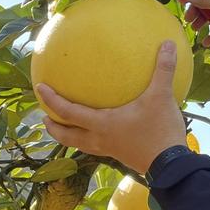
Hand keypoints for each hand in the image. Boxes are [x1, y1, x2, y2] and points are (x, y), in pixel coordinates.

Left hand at [36, 40, 187, 174]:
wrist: (170, 165)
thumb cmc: (160, 130)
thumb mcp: (162, 97)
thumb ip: (163, 70)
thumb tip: (168, 44)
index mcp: (102, 124)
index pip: (68, 112)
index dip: (52, 100)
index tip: (39, 88)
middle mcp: (100, 139)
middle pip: (66, 136)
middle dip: (53, 126)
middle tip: (44, 116)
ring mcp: (109, 149)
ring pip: (79, 144)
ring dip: (68, 135)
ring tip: (64, 125)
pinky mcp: (119, 155)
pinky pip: (95, 146)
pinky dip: (88, 138)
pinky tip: (99, 129)